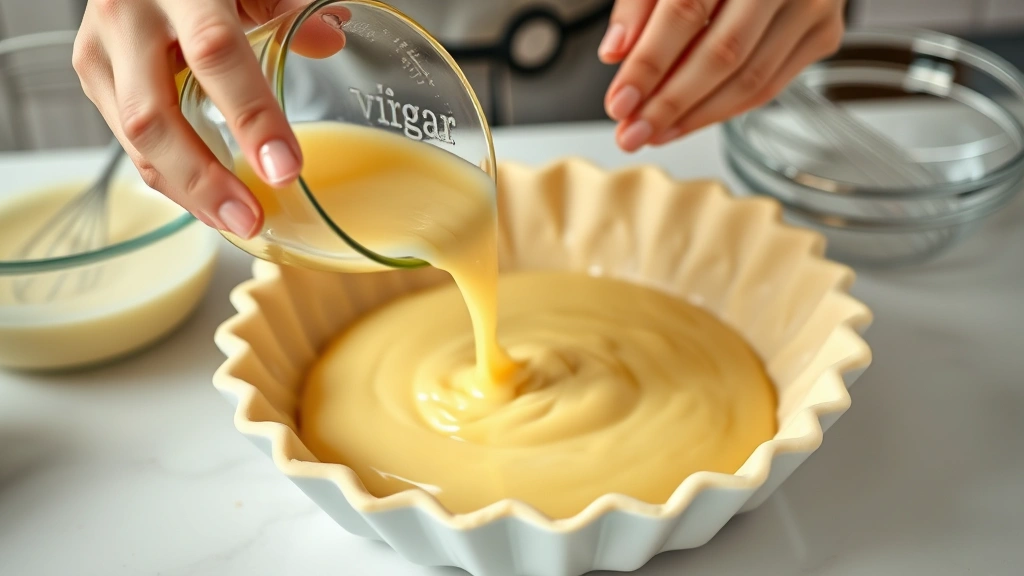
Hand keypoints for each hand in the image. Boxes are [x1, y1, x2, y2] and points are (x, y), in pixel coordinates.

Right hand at [73, 0, 344, 237]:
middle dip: (204, 180)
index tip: (285, 168)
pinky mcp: (94, 76)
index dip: (251, 117)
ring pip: (135, 140)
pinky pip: (130, 142)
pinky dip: (174, 177)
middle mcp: (126, 18)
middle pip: (153, 117)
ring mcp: (100, 51)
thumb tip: (332, 41)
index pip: (215, 56)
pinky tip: (210, 202)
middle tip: (250, 219)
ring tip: (236, 223)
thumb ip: (288, 7)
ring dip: (188, 192)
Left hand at [598, 0, 845, 150]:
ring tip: (652, 133)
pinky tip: (687, 121)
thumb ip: (638, 3)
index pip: (686, 10)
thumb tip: (615, 53)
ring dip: (695, 116)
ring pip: (750, 79)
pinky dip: (724, 109)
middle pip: (723, 53)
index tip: (619, 102)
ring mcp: (813, 4)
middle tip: (631, 134)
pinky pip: (770, 85)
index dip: (649, 62)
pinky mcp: (824, 32)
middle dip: (669, 103)